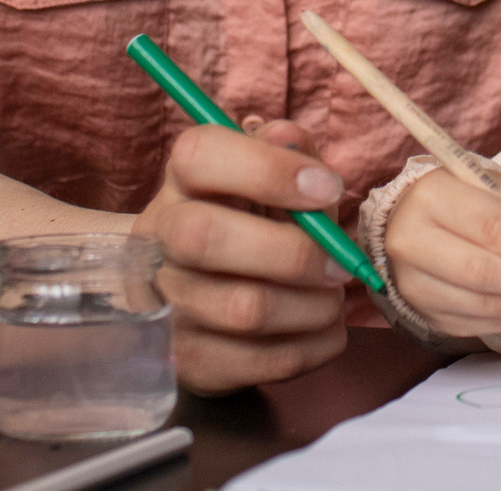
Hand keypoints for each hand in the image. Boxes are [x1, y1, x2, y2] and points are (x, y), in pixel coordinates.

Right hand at [131, 117, 352, 391]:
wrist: (205, 298)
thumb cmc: (253, 222)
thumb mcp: (272, 180)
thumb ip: (290, 153)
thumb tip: (290, 139)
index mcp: (182, 181)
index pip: (200, 155)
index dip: (269, 169)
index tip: (329, 189)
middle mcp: (159, 238)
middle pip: (206, 238)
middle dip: (294, 253)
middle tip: (341, 264)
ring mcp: (165, 303)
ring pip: (244, 308)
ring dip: (312, 307)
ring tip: (334, 299)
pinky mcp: (187, 360)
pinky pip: (259, 361)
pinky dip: (312, 347)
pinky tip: (324, 330)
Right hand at [380, 168, 500, 338]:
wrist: (412, 224)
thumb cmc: (462, 200)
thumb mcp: (497, 183)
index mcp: (431, 196)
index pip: (490, 226)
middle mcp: (411, 241)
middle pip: (483, 272)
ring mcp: (412, 283)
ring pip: (481, 305)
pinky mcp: (423, 312)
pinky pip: (476, 325)